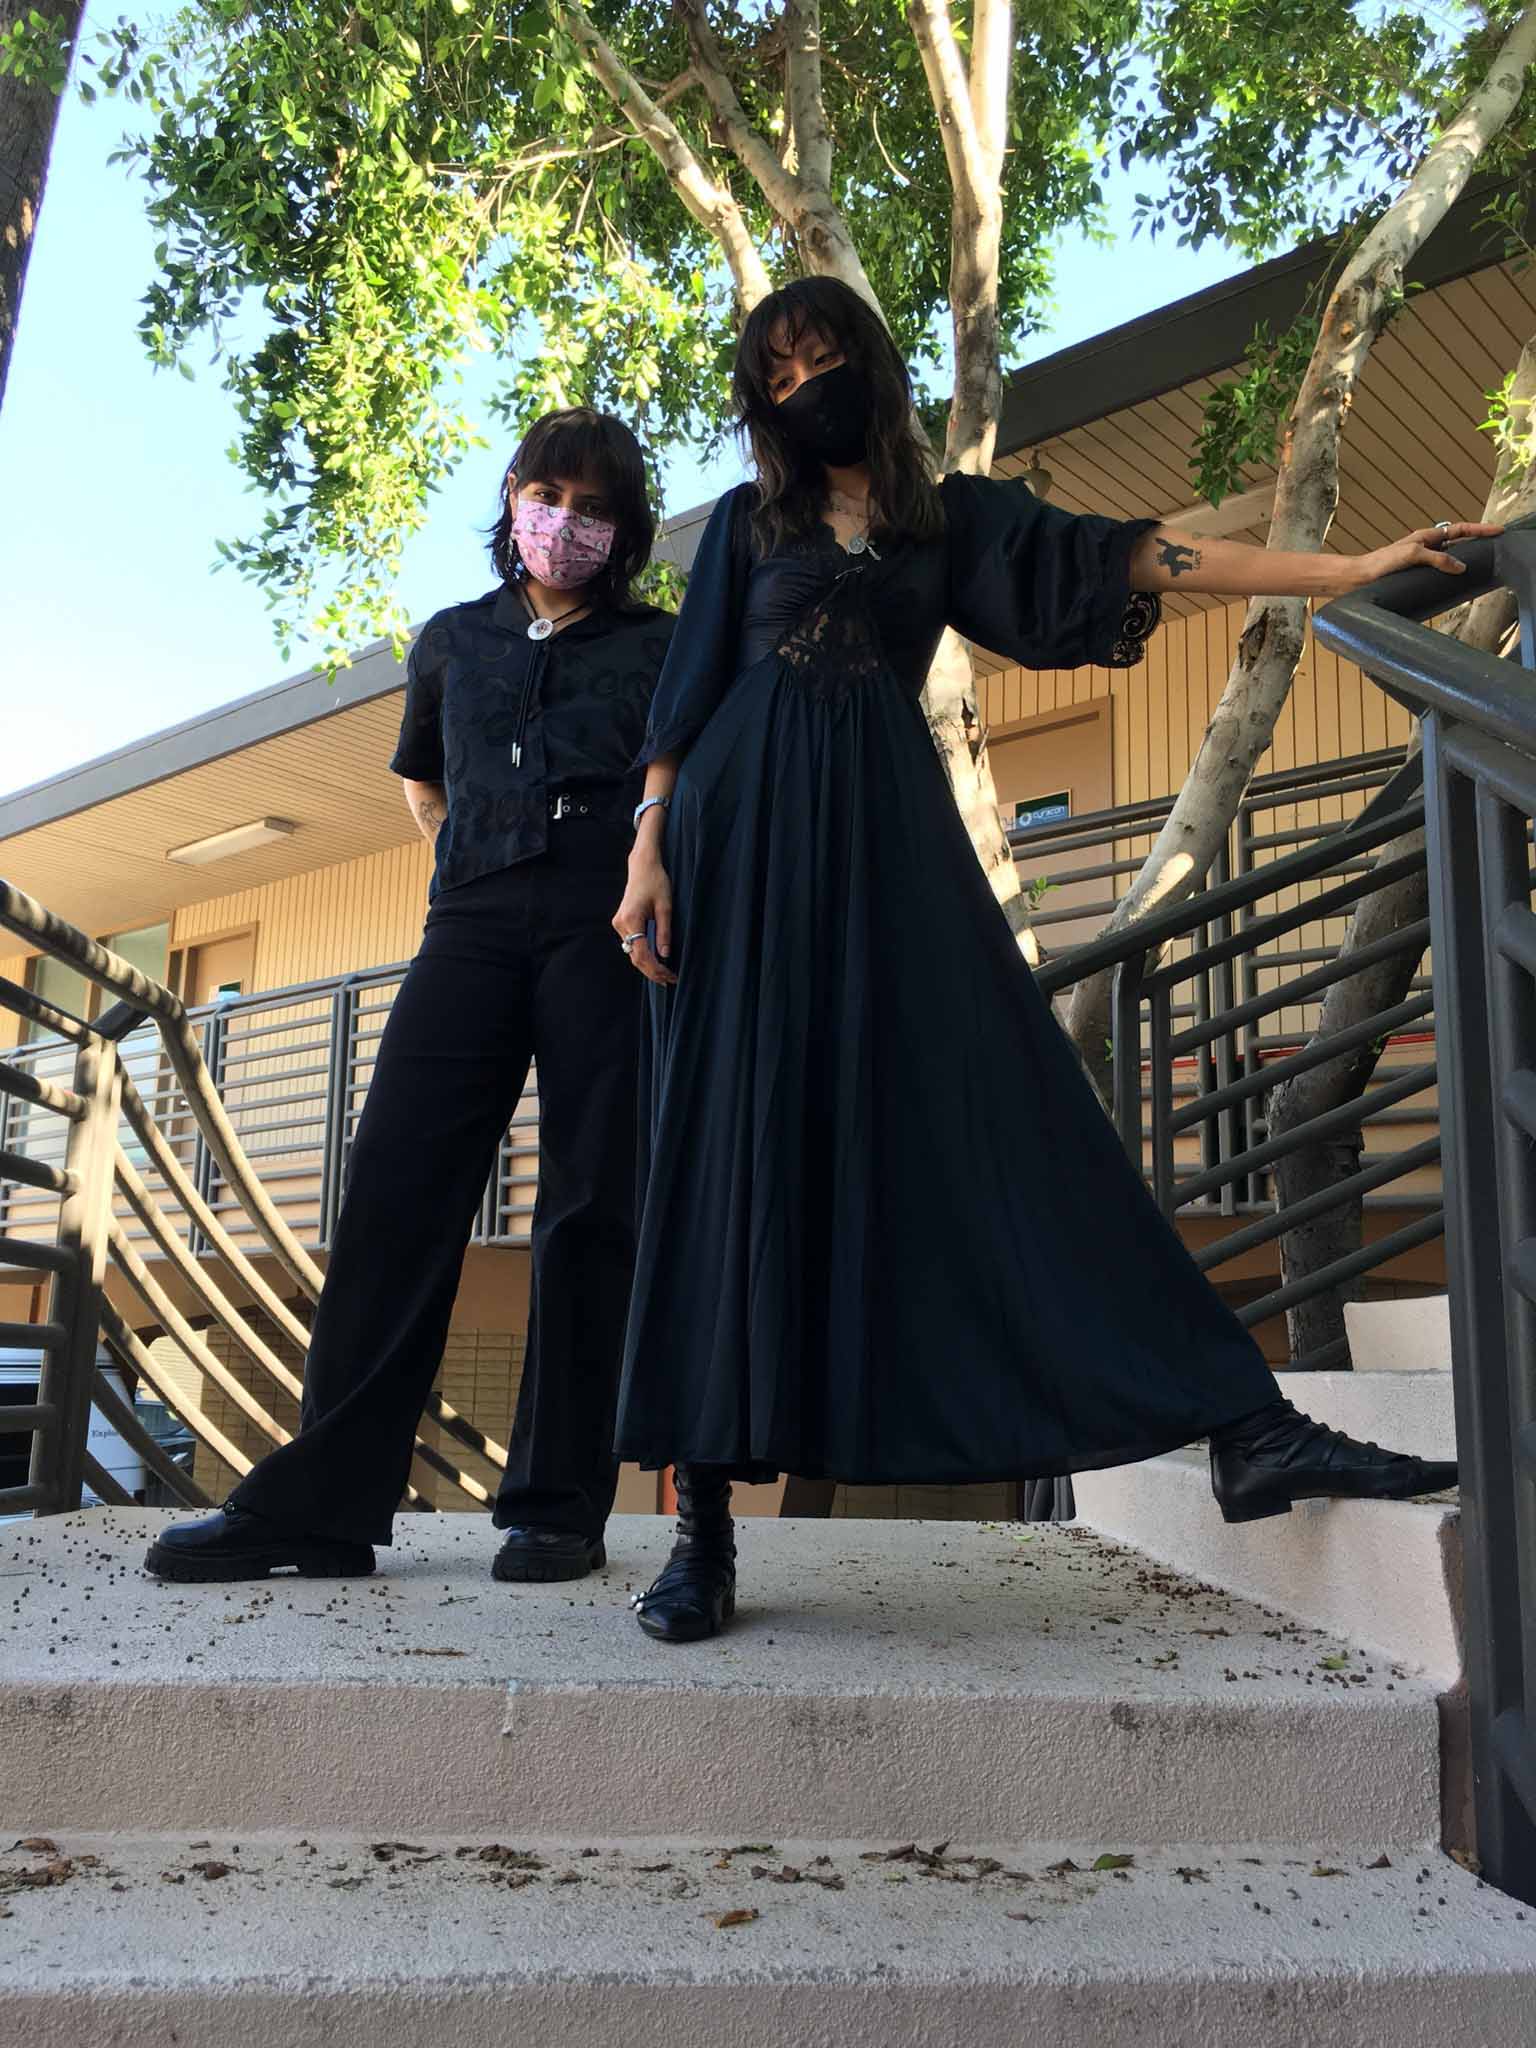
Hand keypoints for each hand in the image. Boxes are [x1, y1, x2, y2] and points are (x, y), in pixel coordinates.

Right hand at [613, 850, 675, 986]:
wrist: (643, 867)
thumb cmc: (656, 882)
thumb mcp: (666, 907)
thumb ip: (664, 932)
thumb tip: (665, 955)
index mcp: (631, 920)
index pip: (642, 953)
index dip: (656, 968)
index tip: (669, 976)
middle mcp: (621, 924)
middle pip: (635, 957)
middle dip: (652, 971)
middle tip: (669, 980)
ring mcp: (619, 924)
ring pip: (632, 952)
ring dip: (647, 964)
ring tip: (665, 973)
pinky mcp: (621, 923)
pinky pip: (632, 944)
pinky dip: (643, 953)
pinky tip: (655, 960)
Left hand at [1345, 522, 1503, 592]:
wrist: (1358, 579)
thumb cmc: (1381, 564)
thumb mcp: (1412, 556)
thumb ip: (1437, 559)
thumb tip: (1461, 567)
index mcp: (1426, 537)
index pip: (1460, 529)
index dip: (1480, 530)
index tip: (1498, 531)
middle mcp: (1426, 547)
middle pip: (1458, 542)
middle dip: (1477, 542)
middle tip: (1496, 547)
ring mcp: (1422, 561)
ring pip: (1450, 558)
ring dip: (1465, 560)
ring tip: (1483, 565)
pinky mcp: (1416, 575)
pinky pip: (1440, 573)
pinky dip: (1451, 576)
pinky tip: (1457, 585)